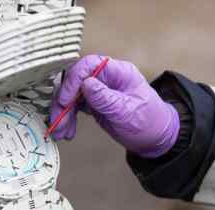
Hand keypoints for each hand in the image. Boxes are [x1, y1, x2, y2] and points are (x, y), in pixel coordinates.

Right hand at [50, 55, 179, 157]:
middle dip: (64, 101)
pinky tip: (66, 130)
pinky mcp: (94, 103)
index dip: (74, 80)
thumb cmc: (149, 122)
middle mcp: (106, 78)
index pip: (90, 65)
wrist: (155, 138)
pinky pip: (75, 107)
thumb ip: (106, 98)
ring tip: (61, 131)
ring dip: (63, 113)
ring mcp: (99, 90)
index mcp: (118, 72)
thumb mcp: (127, 112)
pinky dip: (68, 118)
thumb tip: (86, 84)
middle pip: (76, 81)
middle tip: (59, 120)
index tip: (66, 99)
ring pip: (72, 95)